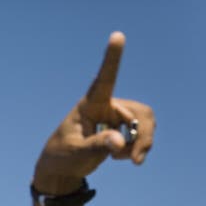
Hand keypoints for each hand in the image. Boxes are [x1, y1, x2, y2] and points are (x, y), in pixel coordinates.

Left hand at [34, 32, 155, 192]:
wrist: (61, 170)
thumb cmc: (62, 157)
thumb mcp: (76, 153)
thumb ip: (97, 146)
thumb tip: (120, 142)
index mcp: (89, 105)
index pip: (104, 80)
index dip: (111, 59)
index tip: (117, 36)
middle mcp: (105, 105)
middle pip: (139, 113)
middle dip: (143, 136)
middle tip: (135, 161)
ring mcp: (115, 115)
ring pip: (144, 122)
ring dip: (141, 143)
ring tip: (127, 160)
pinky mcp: (120, 127)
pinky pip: (142, 132)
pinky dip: (138, 147)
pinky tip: (122, 156)